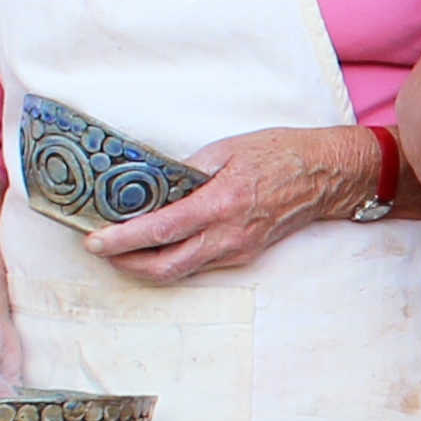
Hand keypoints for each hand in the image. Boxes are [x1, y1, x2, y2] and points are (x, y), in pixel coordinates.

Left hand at [90, 125, 380, 284]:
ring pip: (180, 272)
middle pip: (164, 267)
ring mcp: (237, 250)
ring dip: (146, 265)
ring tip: (122, 247)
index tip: (94, 241)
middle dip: (126, 264)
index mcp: (221, 204)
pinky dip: (172, 259)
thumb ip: (188, 169)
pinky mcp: (244, 255)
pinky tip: (158, 244)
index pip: (160, 231)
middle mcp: (228, 236)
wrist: (326, 176)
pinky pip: (199, 264)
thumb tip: (153, 183)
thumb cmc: (280, 154)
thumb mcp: (228, 148)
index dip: (122, 240)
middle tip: (101, 249)